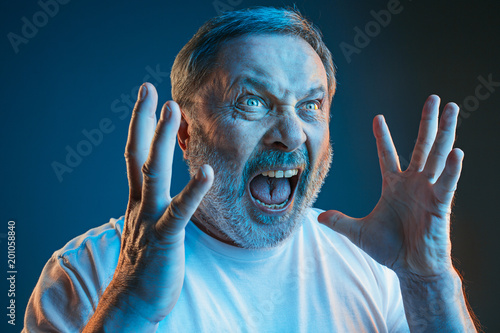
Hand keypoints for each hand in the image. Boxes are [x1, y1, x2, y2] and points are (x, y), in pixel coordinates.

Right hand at [113, 83, 212, 322]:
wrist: (133, 301)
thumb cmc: (145, 264)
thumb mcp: (147, 226)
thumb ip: (153, 205)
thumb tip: (161, 192)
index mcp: (138, 200)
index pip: (135, 155)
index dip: (140, 126)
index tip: (146, 98)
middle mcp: (140, 204)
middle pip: (139, 155)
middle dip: (144, 121)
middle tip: (151, 89)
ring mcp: (150, 219)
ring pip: (153, 173)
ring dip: (161, 139)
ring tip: (171, 110)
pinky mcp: (164, 238)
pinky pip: (179, 211)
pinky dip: (192, 191)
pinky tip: (206, 172)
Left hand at [318, 95, 462, 276]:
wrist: (411, 269)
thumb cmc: (390, 250)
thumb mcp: (358, 232)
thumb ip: (340, 222)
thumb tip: (318, 218)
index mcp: (394, 185)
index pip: (387, 154)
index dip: (383, 136)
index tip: (378, 118)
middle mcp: (413, 183)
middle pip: (421, 145)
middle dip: (427, 121)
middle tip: (433, 98)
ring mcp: (428, 191)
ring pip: (438, 155)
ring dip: (445, 132)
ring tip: (452, 108)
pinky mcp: (439, 204)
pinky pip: (446, 183)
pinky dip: (451, 169)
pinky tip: (457, 152)